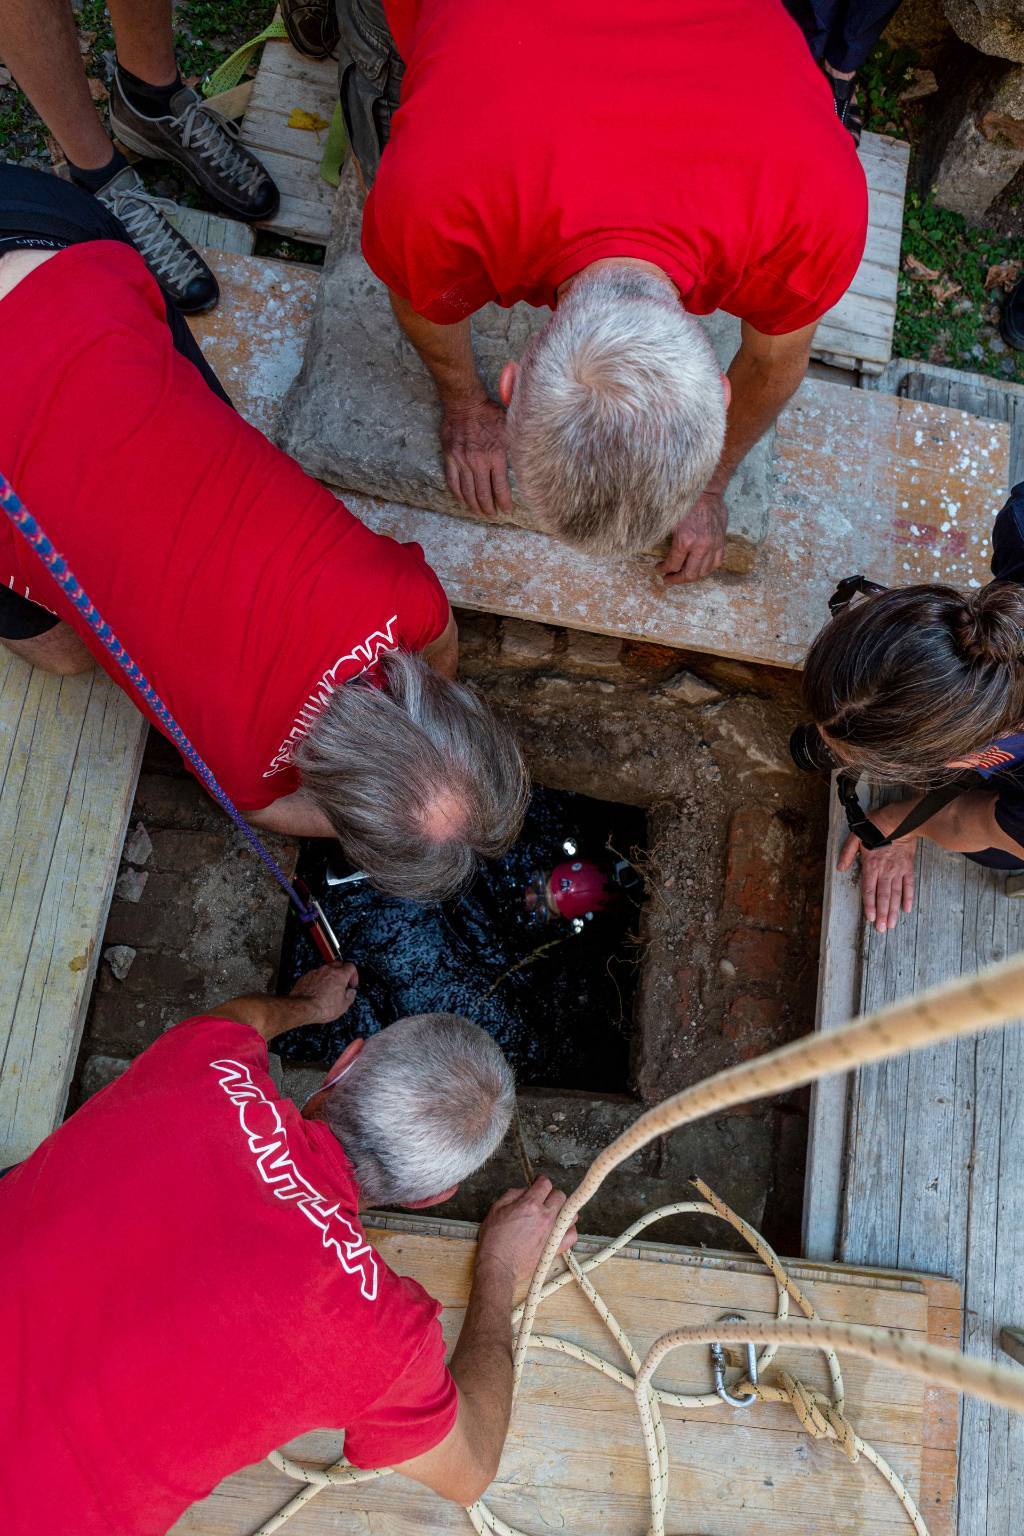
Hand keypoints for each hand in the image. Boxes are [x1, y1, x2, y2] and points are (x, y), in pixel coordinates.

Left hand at [289, 962, 358, 1024]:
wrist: (304, 1008)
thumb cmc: (322, 1007)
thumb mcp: (343, 1006)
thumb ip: (350, 996)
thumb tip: (351, 993)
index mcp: (339, 975)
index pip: (351, 967)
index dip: (354, 975)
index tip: (352, 983)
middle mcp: (328, 970)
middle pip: (338, 964)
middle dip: (342, 972)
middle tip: (342, 983)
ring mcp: (316, 972)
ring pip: (326, 969)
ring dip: (329, 976)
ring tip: (329, 988)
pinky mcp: (306, 976)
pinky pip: (315, 974)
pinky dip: (318, 980)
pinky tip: (318, 990)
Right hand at [440, 397, 512, 518]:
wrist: (464, 403)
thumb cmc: (489, 413)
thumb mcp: (508, 429)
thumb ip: (514, 448)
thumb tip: (525, 463)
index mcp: (495, 456)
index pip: (501, 487)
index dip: (504, 502)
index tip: (506, 510)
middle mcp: (478, 462)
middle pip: (483, 494)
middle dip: (489, 508)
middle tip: (492, 515)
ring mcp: (462, 461)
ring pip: (468, 491)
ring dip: (474, 505)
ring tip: (479, 512)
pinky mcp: (450, 458)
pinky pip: (453, 481)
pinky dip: (458, 494)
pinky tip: (463, 500)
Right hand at [477, 1176, 577, 1289]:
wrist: (498, 1266)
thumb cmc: (494, 1240)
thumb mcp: (496, 1209)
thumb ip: (513, 1195)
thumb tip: (526, 1190)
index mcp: (530, 1204)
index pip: (545, 1183)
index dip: (540, 1181)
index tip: (538, 1184)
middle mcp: (545, 1216)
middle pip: (560, 1195)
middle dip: (551, 1194)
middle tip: (542, 1200)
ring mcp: (552, 1232)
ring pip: (570, 1214)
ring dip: (563, 1211)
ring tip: (553, 1215)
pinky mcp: (555, 1248)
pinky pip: (572, 1235)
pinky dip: (569, 1230)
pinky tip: (560, 1230)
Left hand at [658, 489, 727, 584]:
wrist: (706, 491)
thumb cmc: (685, 503)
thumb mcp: (669, 520)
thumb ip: (664, 538)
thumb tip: (656, 550)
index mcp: (685, 540)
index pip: (673, 565)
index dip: (664, 570)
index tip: (659, 569)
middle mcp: (701, 546)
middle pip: (689, 574)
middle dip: (677, 579)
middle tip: (668, 579)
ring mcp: (713, 545)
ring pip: (703, 571)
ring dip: (691, 576)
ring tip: (682, 575)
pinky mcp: (721, 542)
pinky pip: (716, 562)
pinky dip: (707, 569)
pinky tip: (699, 569)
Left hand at [838, 808, 917, 932]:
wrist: (898, 819)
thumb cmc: (874, 826)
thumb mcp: (854, 836)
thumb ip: (847, 852)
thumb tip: (839, 868)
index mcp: (871, 865)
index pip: (869, 890)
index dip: (869, 905)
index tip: (870, 918)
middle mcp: (885, 871)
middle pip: (883, 896)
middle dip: (881, 914)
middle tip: (881, 929)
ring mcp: (897, 870)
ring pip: (895, 894)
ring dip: (893, 910)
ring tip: (891, 924)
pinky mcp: (907, 867)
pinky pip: (908, 885)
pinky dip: (908, 897)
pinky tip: (906, 909)